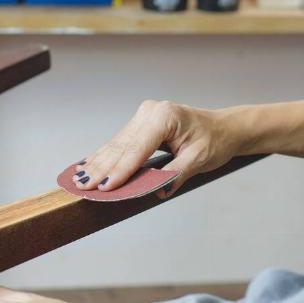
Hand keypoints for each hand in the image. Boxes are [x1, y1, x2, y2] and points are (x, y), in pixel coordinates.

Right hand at [73, 100, 246, 197]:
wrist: (224, 128)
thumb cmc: (215, 141)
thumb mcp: (201, 159)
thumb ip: (177, 174)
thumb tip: (158, 190)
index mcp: (165, 116)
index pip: (137, 149)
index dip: (120, 170)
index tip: (105, 187)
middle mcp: (150, 112)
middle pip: (121, 146)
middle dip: (102, 169)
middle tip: (83, 187)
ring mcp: (144, 115)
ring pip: (116, 144)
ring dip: (98, 163)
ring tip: (79, 179)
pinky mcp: (140, 122)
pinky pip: (120, 142)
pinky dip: (104, 156)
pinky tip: (87, 165)